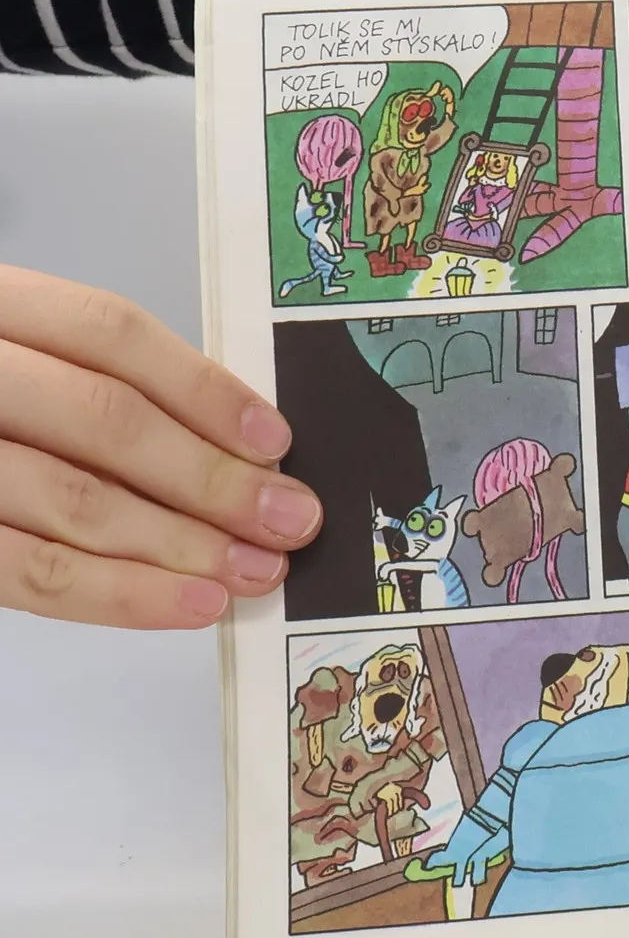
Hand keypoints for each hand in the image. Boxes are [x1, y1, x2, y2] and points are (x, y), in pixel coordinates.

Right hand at [0, 268, 321, 628]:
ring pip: (72, 501)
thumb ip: (94, 381)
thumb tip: (235, 445)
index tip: (276, 439)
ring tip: (255, 570)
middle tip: (292, 518)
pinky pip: (26, 572)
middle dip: (213, 479)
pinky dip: (118, 594)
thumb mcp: (14, 355)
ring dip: (180, 544)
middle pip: (104, 421)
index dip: (202, 387)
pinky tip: (187, 603)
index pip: (107, 334)